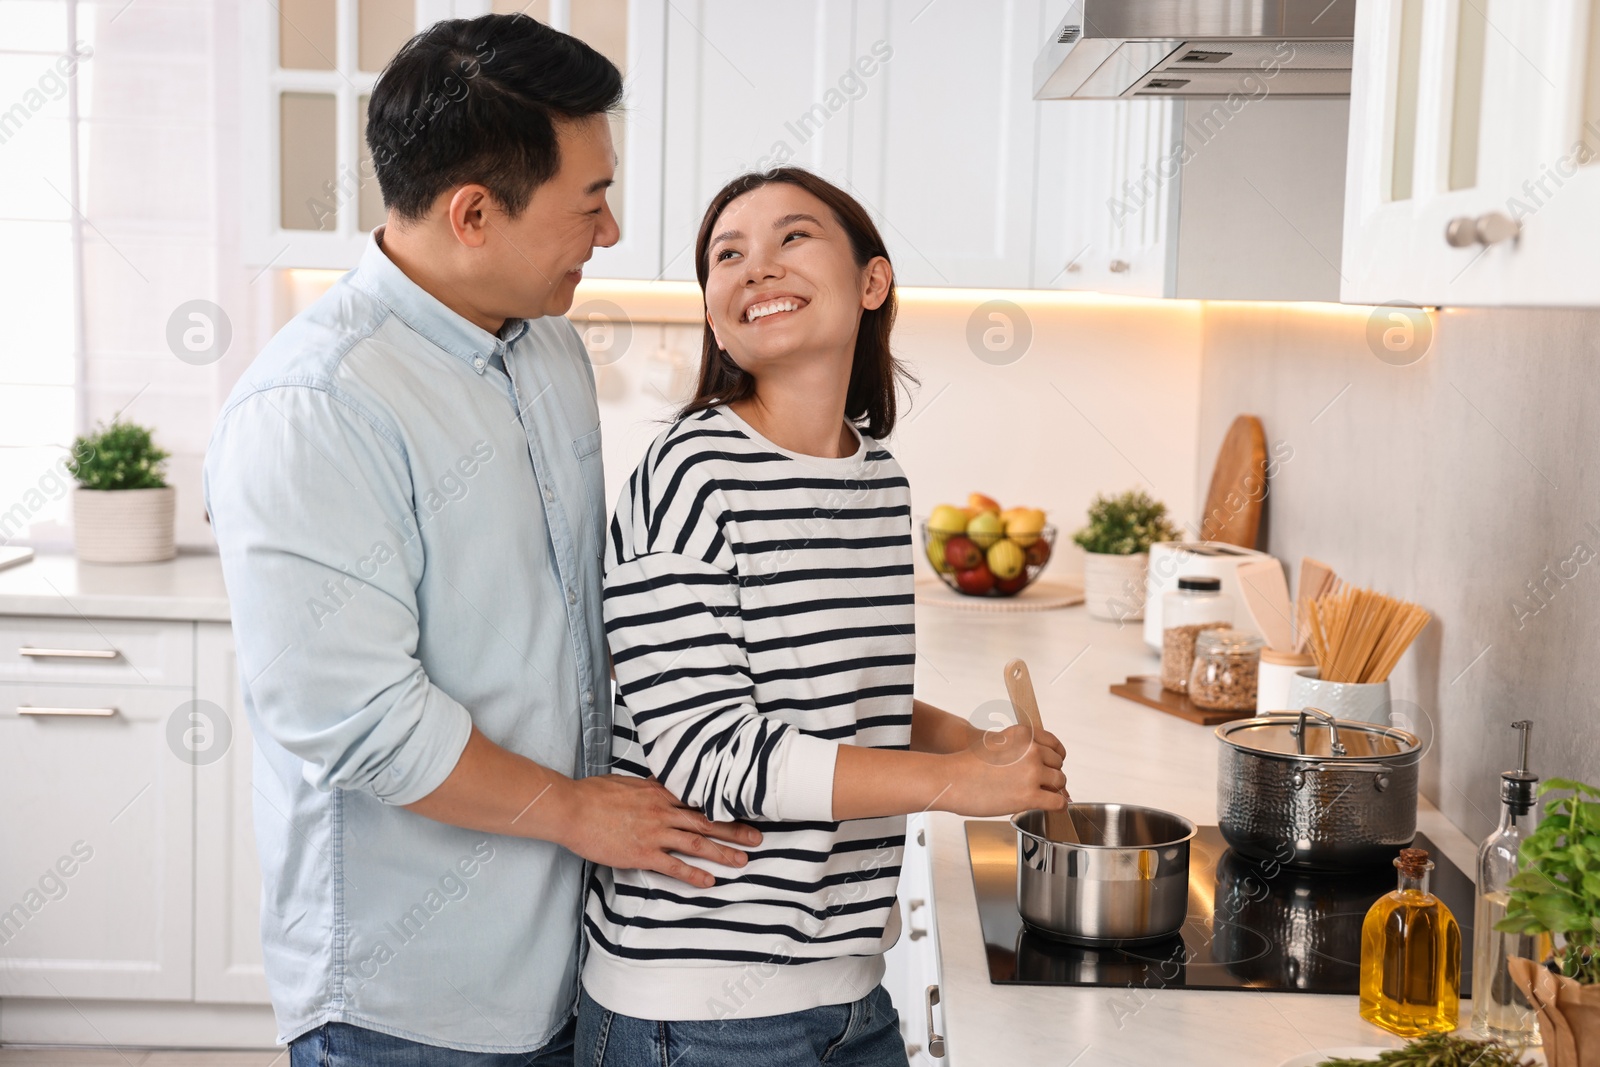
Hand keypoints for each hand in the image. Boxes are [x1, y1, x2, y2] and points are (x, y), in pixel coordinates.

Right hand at [553, 775, 761, 887]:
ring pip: (697, 843)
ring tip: (742, 862)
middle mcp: (663, 811)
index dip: (724, 807)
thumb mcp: (628, 782)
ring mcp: (654, 833)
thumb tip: (662, 780)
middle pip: (707, 821)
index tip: (743, 811)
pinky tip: (708, 882)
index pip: (699, 799)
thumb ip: (650, 785)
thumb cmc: (594, 794)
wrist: (572, 808)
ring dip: (722, 853)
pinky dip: (693, 874)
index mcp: (660, 792)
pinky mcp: (642, 853)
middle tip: (757, 838)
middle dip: (735, 830)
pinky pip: (673, 866)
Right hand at [943, 724, 1066, 816]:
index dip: (1055, 757)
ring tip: (1039, 795)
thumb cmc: (969, 764)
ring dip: (1053, 789)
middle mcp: (1031, 751)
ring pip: (1060, 781)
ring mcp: (1031, 773)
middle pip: (1058, 764)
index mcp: (1024, 734)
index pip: (1054, 745)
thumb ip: (1023, 750)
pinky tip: (1051, 806)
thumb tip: (1049, 768)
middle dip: (1050, 774)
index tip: (1052, 766)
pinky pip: (1057, 801)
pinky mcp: (1029, 796)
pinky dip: (1058, 805)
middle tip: (1038, 784)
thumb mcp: (998, 744)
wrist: (951, 779)